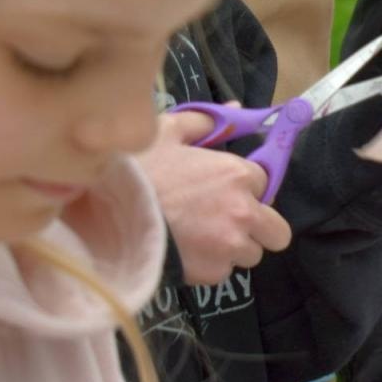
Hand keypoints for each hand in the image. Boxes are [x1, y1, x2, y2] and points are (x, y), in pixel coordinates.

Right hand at [136, 111, 291, 284]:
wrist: (105, 219)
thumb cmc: (136, 172)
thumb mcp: (164, 133)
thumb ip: (204, 122)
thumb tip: (235, 110)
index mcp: (237, 174)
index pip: (265, 182)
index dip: (245, 187)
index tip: (223, 189)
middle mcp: (244, 211)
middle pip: (276, 231)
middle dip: (258, 228)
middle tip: (227, 222)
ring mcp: (231, 245)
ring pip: (251, 253)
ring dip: (232, 248)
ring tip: (198, 238)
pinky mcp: (214, 272)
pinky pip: (224, 271)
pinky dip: (209, 265)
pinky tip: (184, 252)